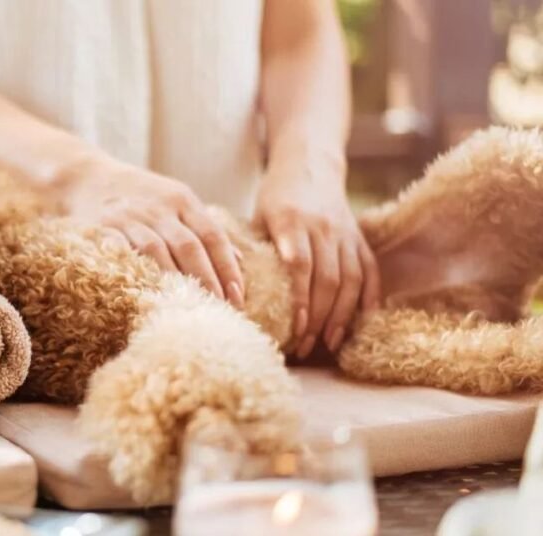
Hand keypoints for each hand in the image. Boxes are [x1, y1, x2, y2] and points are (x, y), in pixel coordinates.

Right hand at [61, 158, 244, 307]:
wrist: (86, 177)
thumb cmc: (139, 196)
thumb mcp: (176, 201)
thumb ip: (205, 228)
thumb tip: (240, 261)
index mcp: (182, 200)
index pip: (213, 236)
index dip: (227, 268)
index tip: (238, 296)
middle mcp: (159, 207)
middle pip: (189, 246)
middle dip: (207, 280)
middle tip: (220, 310)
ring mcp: (130, 218)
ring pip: (158, 252)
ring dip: (175, 282)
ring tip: (188, 308)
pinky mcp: (103, 228)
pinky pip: (122, 253)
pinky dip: (136, 272)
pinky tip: (147, 294)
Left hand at [255, 156, 379, 356]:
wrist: (309, 165)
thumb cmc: (275, 196)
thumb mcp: (257, 216)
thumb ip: (252, 249)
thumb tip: (237, 291)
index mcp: (292, 222)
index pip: (300, 267)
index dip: (300, 300)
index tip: (296, 328)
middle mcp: (323, 228)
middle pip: (327, 280)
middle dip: (318, 318)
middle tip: (305, 346)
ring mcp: (345, 234)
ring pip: (351, 280)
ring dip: (342, 315)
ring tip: (330, 342)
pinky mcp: (359, 238)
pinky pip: (369, 270)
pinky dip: (369, 297)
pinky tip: (363, 321)